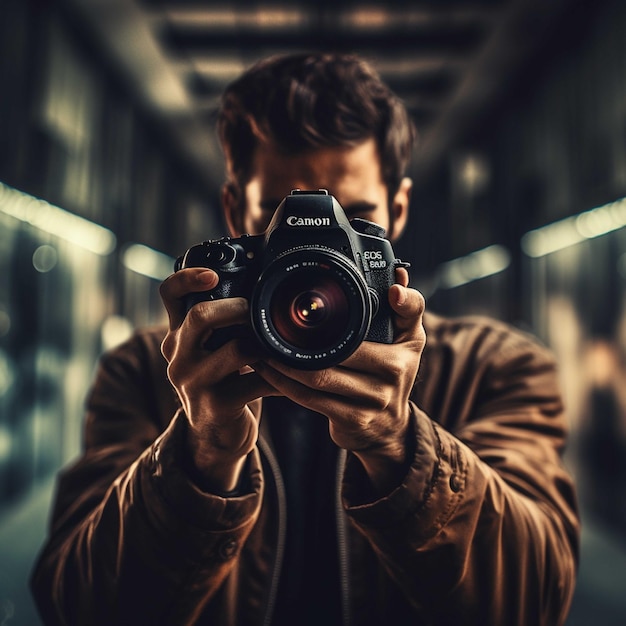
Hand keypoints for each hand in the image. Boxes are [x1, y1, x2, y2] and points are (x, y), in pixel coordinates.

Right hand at [159, 268, 274, 491]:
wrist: (216, 435)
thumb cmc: (223, 381)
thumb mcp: (213, 349)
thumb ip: (223, 321)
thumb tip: (258, 282)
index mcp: (177, 335)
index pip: (169, 295)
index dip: (188, 277)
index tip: (213, 274)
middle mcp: (178, 356)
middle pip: (202, 316)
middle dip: (238, 308)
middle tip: (258, 312)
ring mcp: (194, 383)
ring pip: (236, 349)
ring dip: (266, 344)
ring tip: (280, 346)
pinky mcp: (216, 406)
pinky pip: (257, 382)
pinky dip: (280, 378)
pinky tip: (291, 378)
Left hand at [252, 268, 425, 494]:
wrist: (390, 428)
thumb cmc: (395, 373)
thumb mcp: (411, 339)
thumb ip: (409, 307)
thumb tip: (398, 278)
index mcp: (400, 354)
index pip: (364, 332)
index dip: (336, 323)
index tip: (303, 312)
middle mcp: (389, 379)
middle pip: (333, 355)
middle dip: (296, 341)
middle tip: (270, 325)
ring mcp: (370, 402)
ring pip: (317, 378)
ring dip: (284, 363)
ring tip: (262, 347)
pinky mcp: (350, 421)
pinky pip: (309, 399)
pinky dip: (284, 384)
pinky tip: (269, 371)